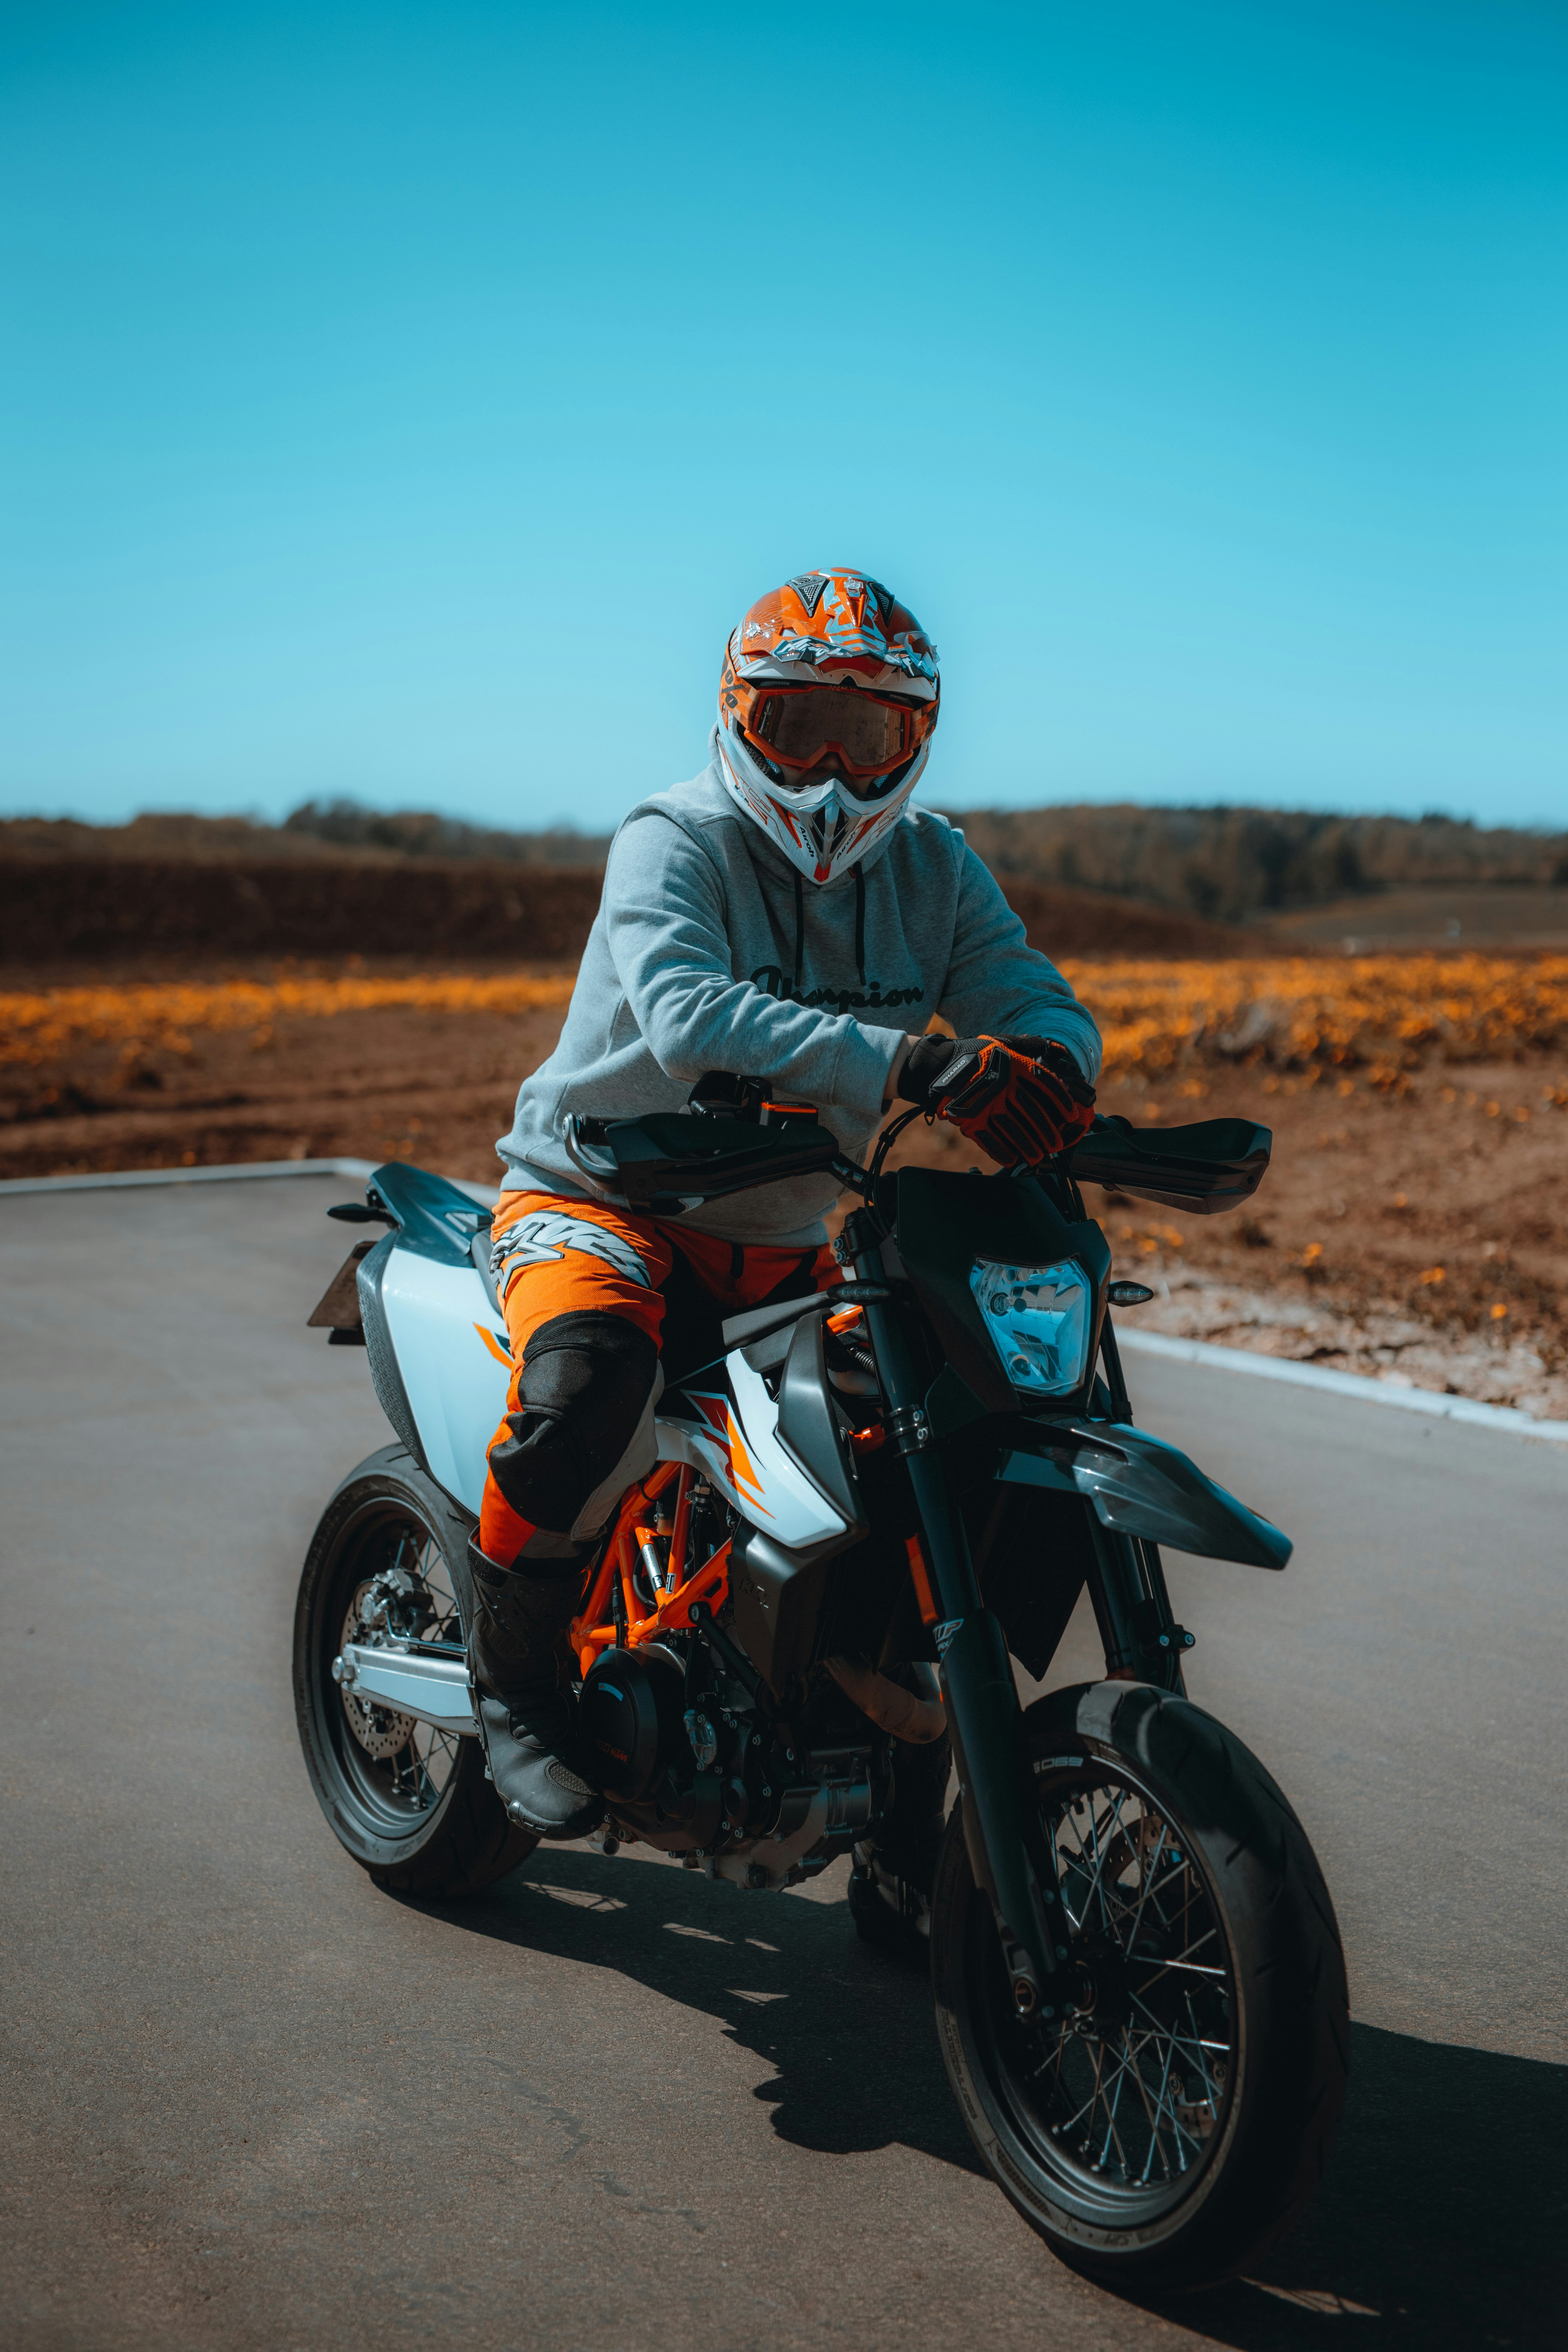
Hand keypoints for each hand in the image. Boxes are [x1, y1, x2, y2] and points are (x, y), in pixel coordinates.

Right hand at [899, 1033, 1095, 1164]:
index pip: (1045, 1084)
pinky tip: (1013, 1160)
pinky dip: (1003, 1152)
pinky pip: (990, 1140)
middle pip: (1032, 1112)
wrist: (936, 1067)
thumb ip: (1028, 1046)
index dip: (1061, 1101)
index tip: (1071, 1115)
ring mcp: (985, 1103)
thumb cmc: (973, 1055)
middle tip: (1056, 1145)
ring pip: (1014, 1130)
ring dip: (1028, 1146)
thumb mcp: (1002, 1043)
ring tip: (1037, 1157)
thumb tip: (1058, 1050)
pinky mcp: (970, 1119)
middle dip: (1047, 1131)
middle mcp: (1002, 1084)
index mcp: (1013, 1065)